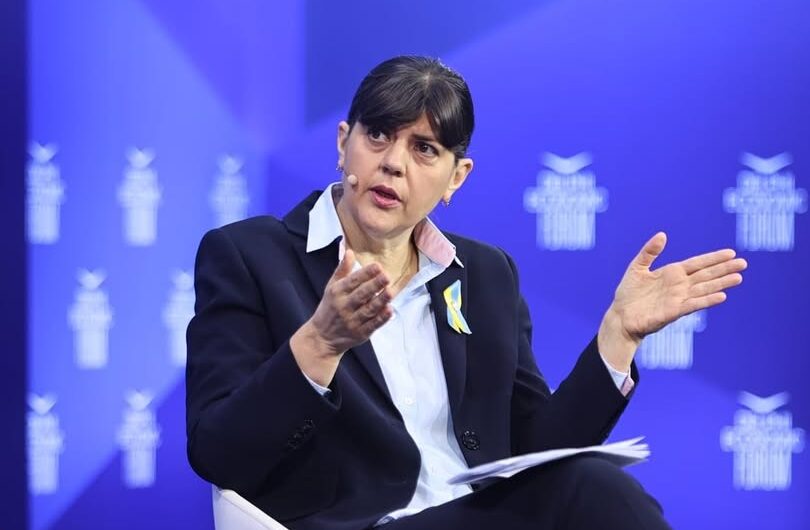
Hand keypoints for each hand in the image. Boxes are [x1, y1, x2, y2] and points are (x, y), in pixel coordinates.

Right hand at [290, 249, 392, 384]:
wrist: (322, 337)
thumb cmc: (329, 307)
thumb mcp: (332, 287)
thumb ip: (342, 270)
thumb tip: (349, 251)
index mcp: (337, 292)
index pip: (352, 281)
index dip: (365, 273)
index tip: (377, 265)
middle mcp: (344, 306)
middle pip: (361, 295)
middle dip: (374, 285)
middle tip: (387, 276)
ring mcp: (352, 321)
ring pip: (368, 310)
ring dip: (380, 301)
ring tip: (391, 291)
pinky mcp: (360, 333)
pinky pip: (372, 325)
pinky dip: (381, 318)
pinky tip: (390, 310)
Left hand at [598, 232, 746, 371]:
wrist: (621, 316)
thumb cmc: (629, 293)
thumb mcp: (637, 267)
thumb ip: (650, 252)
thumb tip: (662, 234)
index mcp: (672, 273)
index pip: (697, 264)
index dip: (714, 258)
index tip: (731, 252)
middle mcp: (679, 286)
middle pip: (706, 275)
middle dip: (724, 269)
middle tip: (744, 263)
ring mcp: (678, 299)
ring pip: (704, 289)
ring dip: (721, 284)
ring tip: (738, 278)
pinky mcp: (673, 312)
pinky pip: (693, 305)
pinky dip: (706, 300)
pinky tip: (721, 296)